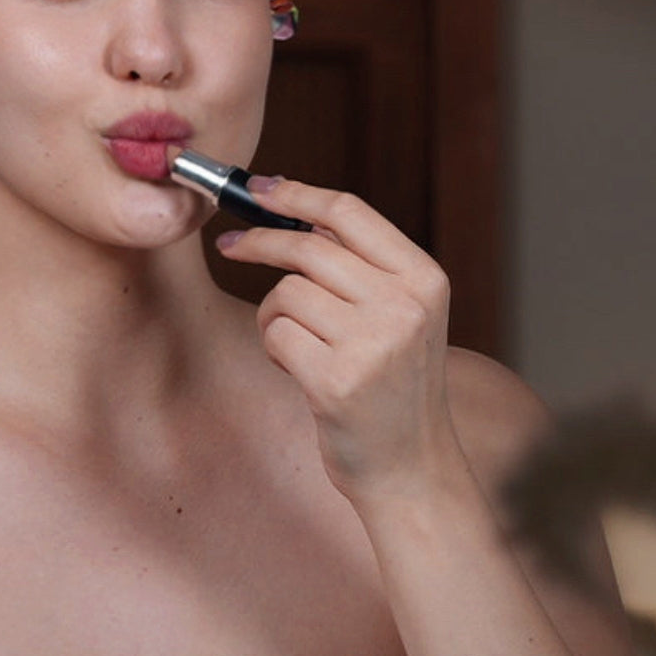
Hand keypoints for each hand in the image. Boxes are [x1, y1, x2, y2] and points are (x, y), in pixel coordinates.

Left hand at [217, 177, 462, 501]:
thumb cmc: (392, 382)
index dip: (295, 194)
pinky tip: (299, 369)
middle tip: (231, 245)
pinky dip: (273, 346)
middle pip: (307, 248)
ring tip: (300, 344)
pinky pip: (276, 333)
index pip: (349, 212)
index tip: (257, 188)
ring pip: (285, 293)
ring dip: (275, 314)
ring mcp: (373, 345)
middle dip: (259, 242)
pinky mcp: (336, 382)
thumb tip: (284, 203)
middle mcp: (405, 306)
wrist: (411, 466)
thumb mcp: (399, 313)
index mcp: (424, 278)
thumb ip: (358, 262)